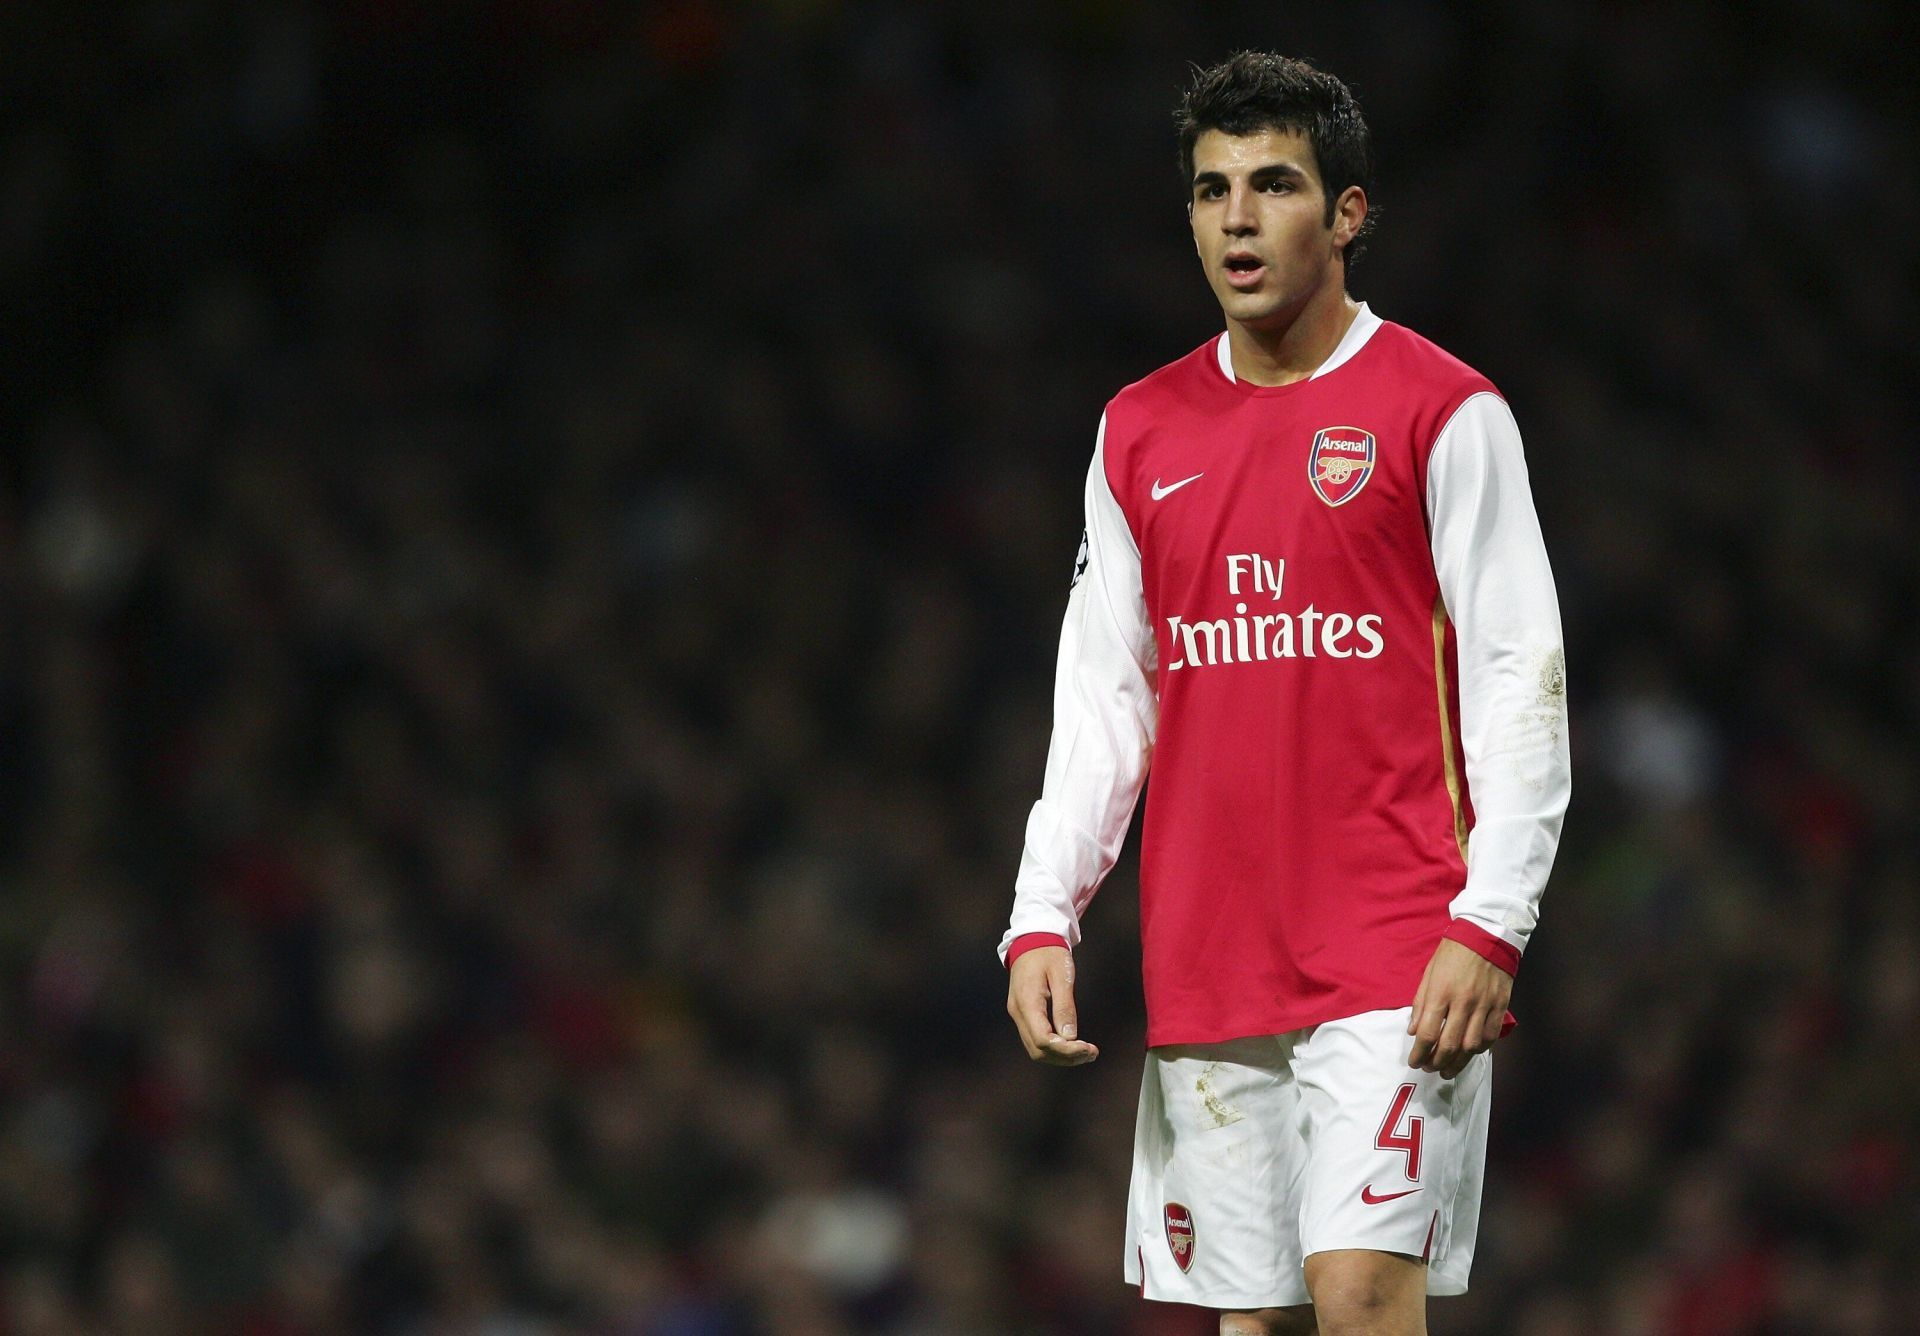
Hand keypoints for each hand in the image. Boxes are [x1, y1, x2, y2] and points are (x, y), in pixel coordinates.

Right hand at [1007, 946, 1099, 1065]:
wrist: (1032, 940)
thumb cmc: (1049, 954)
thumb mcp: (1062, 975)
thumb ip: (1065, 1007)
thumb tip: (1070, 1037)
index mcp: (1027, 1002)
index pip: (1043, 1040)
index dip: (1066, 1050)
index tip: (1088, 1048)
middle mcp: (1018, 1013)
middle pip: (1038, 1050)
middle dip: (1065, 1057)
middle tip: (1091, 1053)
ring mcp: (1018, 1014)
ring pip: (1036, 1049)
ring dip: (1060, 1056)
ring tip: (1086, 1052)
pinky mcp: (1023, 1014)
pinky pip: (1035, 1040)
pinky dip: (1054, 1048)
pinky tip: (1072, 1044)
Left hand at [1407, 938, 1511, 1077]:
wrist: (1486, 935)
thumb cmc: (1453, 952)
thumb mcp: (1429, 973)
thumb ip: (1421, 1003)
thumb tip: (1413, 1030)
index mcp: (1441, 992)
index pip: (1427, 1032)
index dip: (1419, 1052)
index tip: (1414, 1061)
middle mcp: (1463, 1002)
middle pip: (1449, 1044)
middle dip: (1436, 1062)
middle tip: (1429, 1069)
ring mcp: (1484, 1005)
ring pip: (1471, 1046)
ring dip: (1458, 1063)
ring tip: (1447, 1069)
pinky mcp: (1500, 1006)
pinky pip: (1491, 1036)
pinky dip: (1479, 1050)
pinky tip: (1469, 1054)